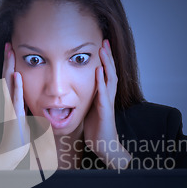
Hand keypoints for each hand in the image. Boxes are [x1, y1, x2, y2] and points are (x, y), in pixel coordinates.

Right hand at [0, 43, 30, 169]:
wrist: (7, 159)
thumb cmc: (15, 143)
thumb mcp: (23, 123)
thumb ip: (24, 112)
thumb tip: (30, 104)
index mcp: (9, 104)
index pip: (9, 81)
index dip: (10, 66)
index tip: (12, 52)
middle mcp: (5, 105)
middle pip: (6, 78)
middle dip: (7, 61)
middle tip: (9, 45)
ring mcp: (7, 111)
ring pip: (7, 85)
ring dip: (9, 68)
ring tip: (11, 53)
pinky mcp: (12, 119)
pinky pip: (14, 101)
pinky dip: (16, 88)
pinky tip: (17, 76)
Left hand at [83, 39, 131, 168]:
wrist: (103, 146)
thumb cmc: (96, 129)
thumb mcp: (88, 109)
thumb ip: (86, 98)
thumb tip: (75, 91)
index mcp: (103, 95)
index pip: (106, 73)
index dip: (105, 60)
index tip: (101, 46)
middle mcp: (108, 97)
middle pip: (111, 72)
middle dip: (108, 57)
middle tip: (105, 41)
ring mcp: (108, 103)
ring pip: (110, 79)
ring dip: (107, 64)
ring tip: (104, 51)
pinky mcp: (106, 112)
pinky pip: (104, 95)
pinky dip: (102, 82)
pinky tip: (99, 71)